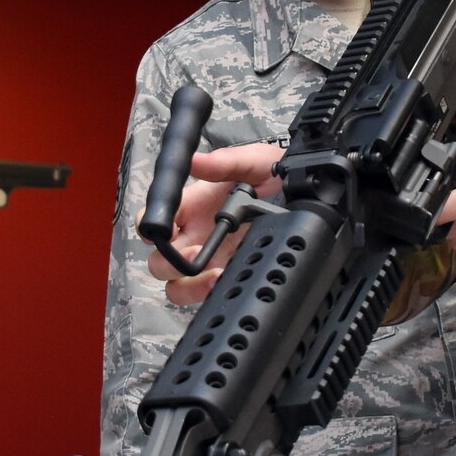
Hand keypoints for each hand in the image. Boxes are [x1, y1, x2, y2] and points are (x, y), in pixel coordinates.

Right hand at [145, 144, 283, 306]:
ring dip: (186, 284)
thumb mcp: (253, 162)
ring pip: (175, 285)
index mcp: (192, 205)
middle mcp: (194, 234)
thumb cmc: (274, 175)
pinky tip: (225, 280)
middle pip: (157, 259)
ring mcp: (210, 257)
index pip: (153, 218)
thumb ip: (224, 162)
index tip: (167, 228)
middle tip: (193, 254)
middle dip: (169, 262)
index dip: (151, 226)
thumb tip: (196, 161)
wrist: (304, 194)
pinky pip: (204, 295)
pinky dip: (207, 294)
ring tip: (211, 275)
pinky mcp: (226, 274)